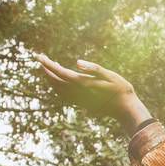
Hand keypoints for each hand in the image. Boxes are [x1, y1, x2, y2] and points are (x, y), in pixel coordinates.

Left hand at [35, 54, 150, 135]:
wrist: (126, 109)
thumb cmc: (121, 90)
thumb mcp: (111, 76)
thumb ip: (94, 69)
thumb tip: (78, 62)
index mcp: (83, 84)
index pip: (60, 72)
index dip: (48, 64)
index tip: (39, 56)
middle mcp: (78, 93)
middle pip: (55, 81)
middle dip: (46, 70)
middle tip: (41, 59)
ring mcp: (79, 99)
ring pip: (57, 89)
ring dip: (51, 78)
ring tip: (49, 68)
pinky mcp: (82, 103)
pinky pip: (63, 95)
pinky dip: (57, 87)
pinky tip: (59, 82)